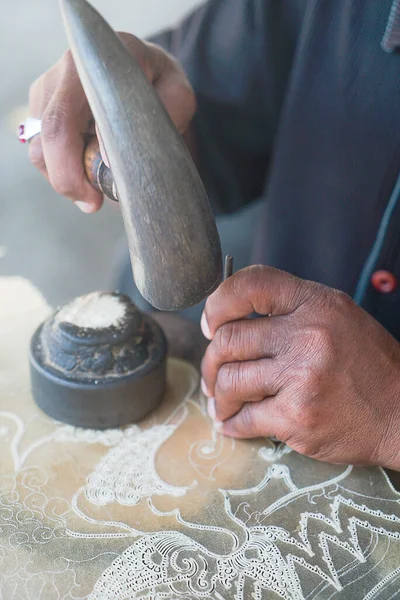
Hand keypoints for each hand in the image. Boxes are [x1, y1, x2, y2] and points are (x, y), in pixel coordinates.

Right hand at [28, 34, 194, 211]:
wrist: (148, 73)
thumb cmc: (163, 89)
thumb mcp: (178, 98)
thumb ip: (156, 118)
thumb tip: (105, 155)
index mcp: (101, 62)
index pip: (75, 112)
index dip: (80, 157)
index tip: (106, 185)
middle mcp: (68, 69)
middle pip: (50, 132)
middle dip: (67, 178)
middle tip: (93, 204)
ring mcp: (48, 88)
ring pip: (40, 148)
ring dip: (65, 178)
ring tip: (94, 193)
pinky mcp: (40, 109)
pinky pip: (40, 152)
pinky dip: (61, 172)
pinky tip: (86, 177)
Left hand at [201, 265, 399, 468]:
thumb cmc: (367, 364)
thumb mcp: (337, 316)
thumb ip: (289, 310)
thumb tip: (230, 318)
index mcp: (316, 304)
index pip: (250, 285)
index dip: (218, 303)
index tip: (212, 324)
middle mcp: (307, 336)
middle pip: (228, 340)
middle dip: (212, 361)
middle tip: (214, 373)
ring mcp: (301, 378)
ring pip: (230, 381)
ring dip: (219, 395)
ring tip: (222, 401)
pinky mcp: (297, 417)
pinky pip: (244, 419)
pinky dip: (231, 424)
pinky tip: (232, 423)